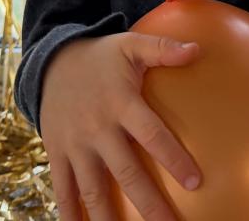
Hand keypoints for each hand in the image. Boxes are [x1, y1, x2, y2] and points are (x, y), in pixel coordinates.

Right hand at [39, 32, 203, 220]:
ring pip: (93, 189)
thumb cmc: (101, 57)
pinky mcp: (57, 153)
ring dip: (108, 218)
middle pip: (126, 172)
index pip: (151, 134)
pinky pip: (62, 189)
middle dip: (148, 203)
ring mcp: (75, 144)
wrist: (50, 61)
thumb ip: (163, 48)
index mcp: (120, 103)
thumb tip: (197, 50)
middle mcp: (97, 128)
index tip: (195, 182)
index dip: (173, 158)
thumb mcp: (130, 45)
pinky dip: (69, 213)